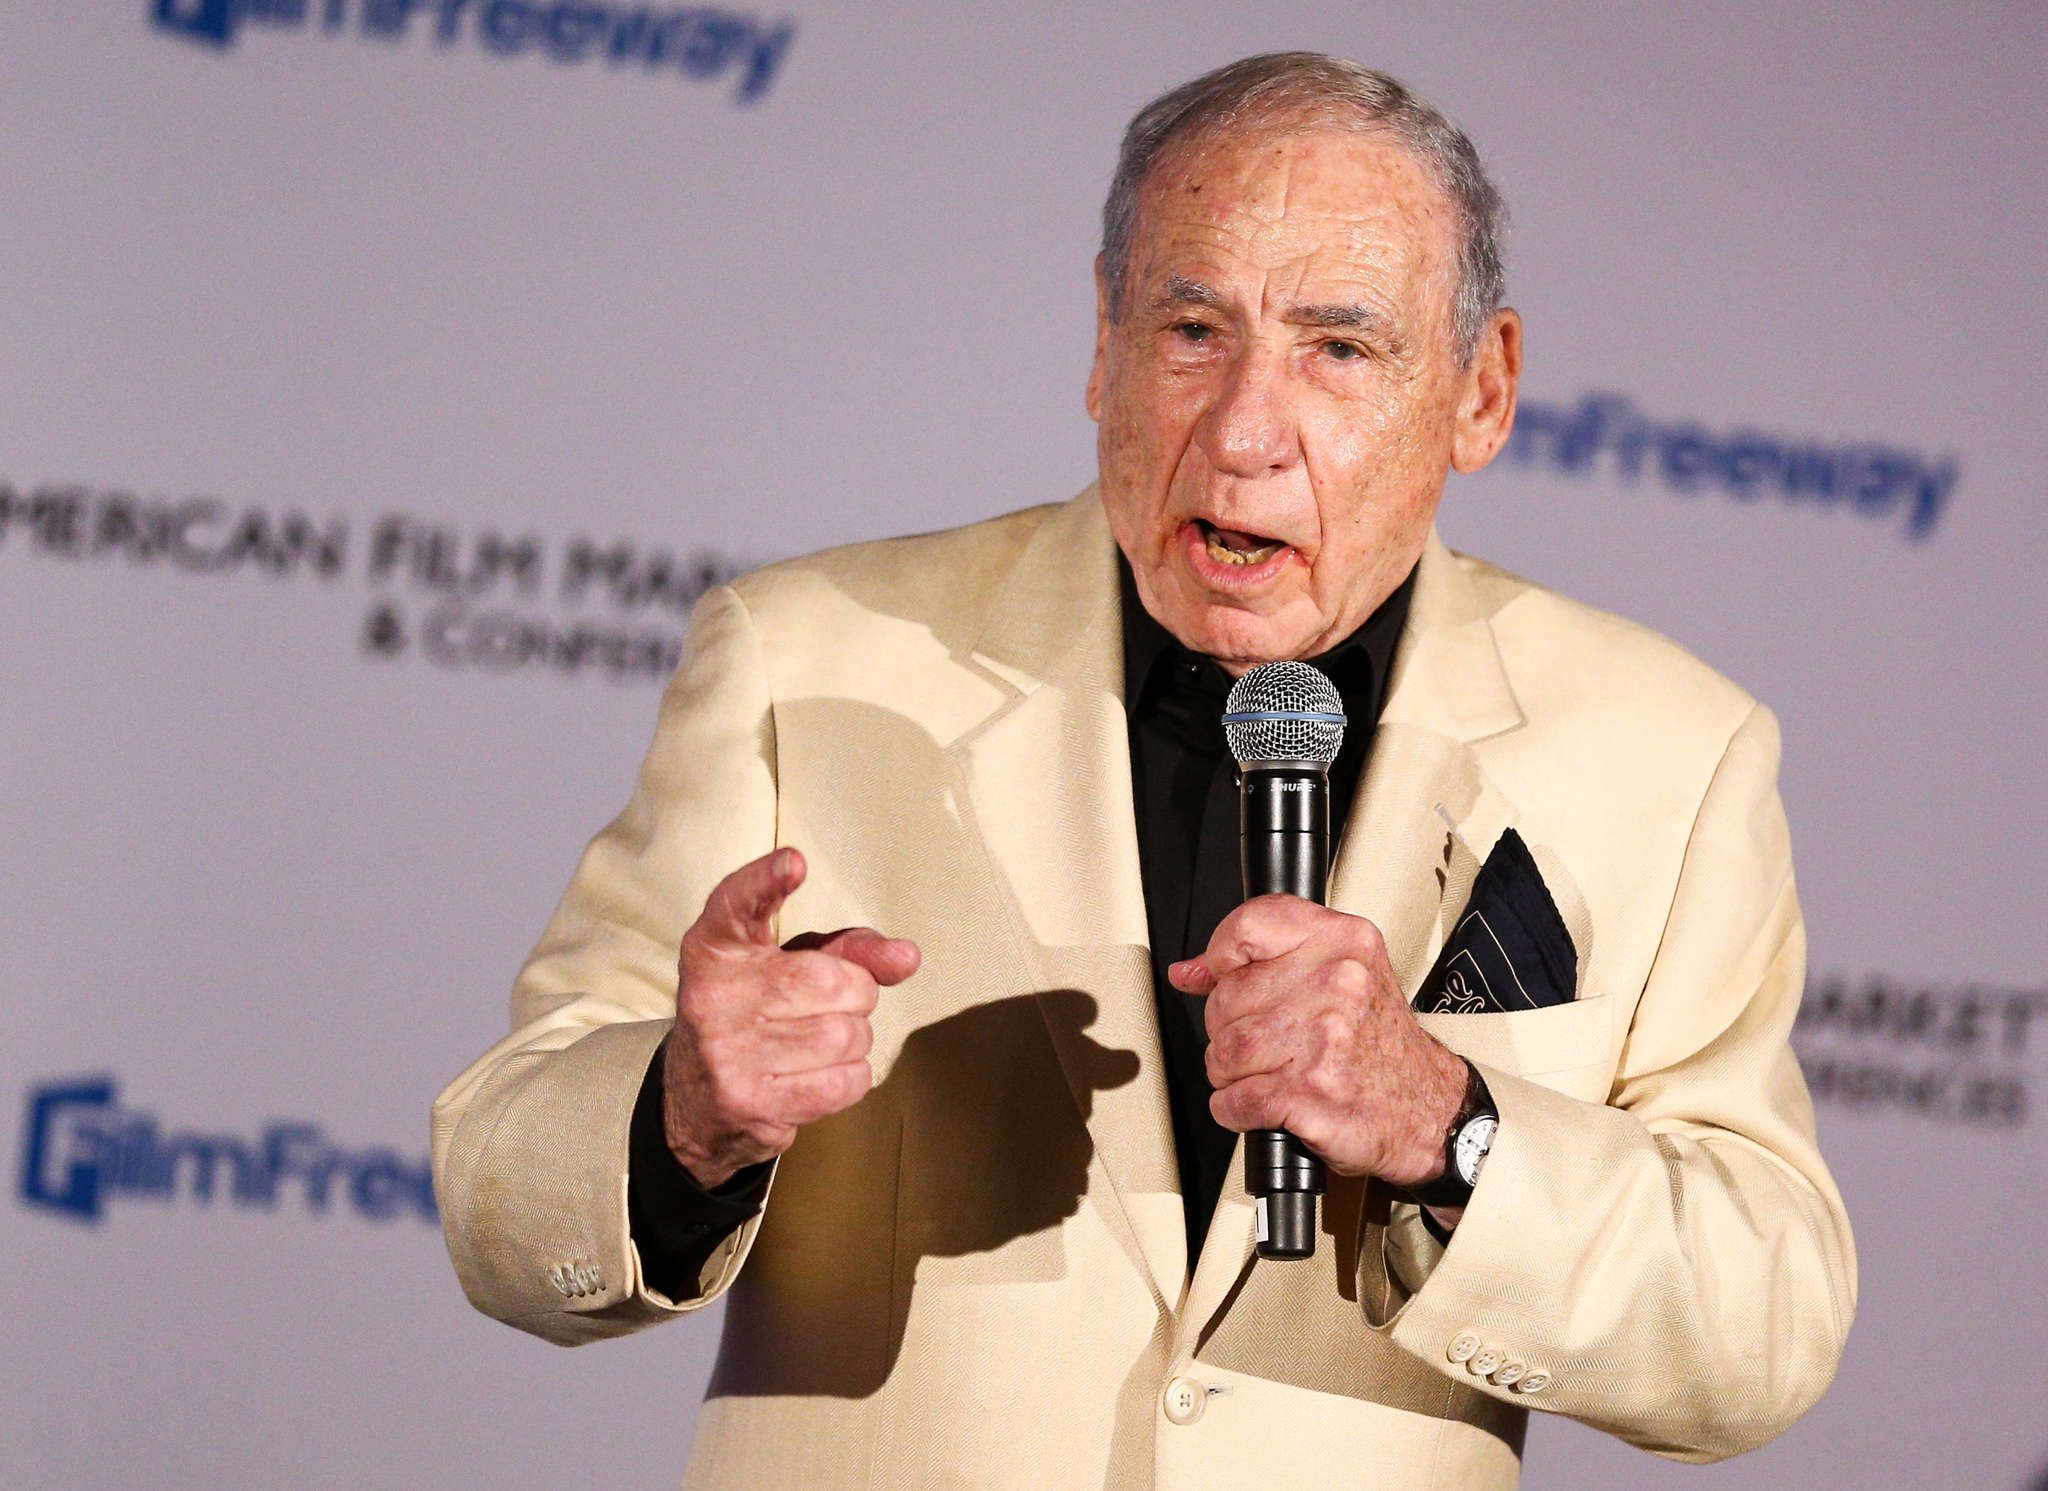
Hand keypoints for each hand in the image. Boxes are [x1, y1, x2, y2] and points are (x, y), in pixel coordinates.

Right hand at [664, 847, 919, 1188]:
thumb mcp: (792, 964)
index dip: (766, 880)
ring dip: (853, 1039)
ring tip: (817, 1041)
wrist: (698, 1099)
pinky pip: (846, 1080)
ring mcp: (727, 1053)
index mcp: (715, 948)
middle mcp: (714, 996)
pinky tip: (818, 1073)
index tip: (795, 863)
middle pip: (833, 982)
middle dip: (856, 993)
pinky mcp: (751, 1102)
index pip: (736, 903)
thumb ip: (850, 949)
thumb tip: (908, 957)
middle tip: (833, 1003)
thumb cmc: (759, 1012)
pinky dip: (850, 1076)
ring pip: (847, 1035)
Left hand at [1168, 894, 1466, 1186]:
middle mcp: (1336, 983)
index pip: (1249, 925)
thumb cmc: (1378, 1043)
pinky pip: (1232, 1100)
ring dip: (1232, 1073)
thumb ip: (1262, 962)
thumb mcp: (1340, 974)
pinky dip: (1236, 1110)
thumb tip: (1188, 971)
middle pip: (1225, 998)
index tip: (1222, 975)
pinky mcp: (1309, 1095)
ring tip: (1270, 1074)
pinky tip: (1267, 1105)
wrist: (1430, 1109)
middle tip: (1269, 1042)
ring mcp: (1323, 1040)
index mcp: (1343, 942)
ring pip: (1223, 1052)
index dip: (1221, 956)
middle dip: (1231, 1028)